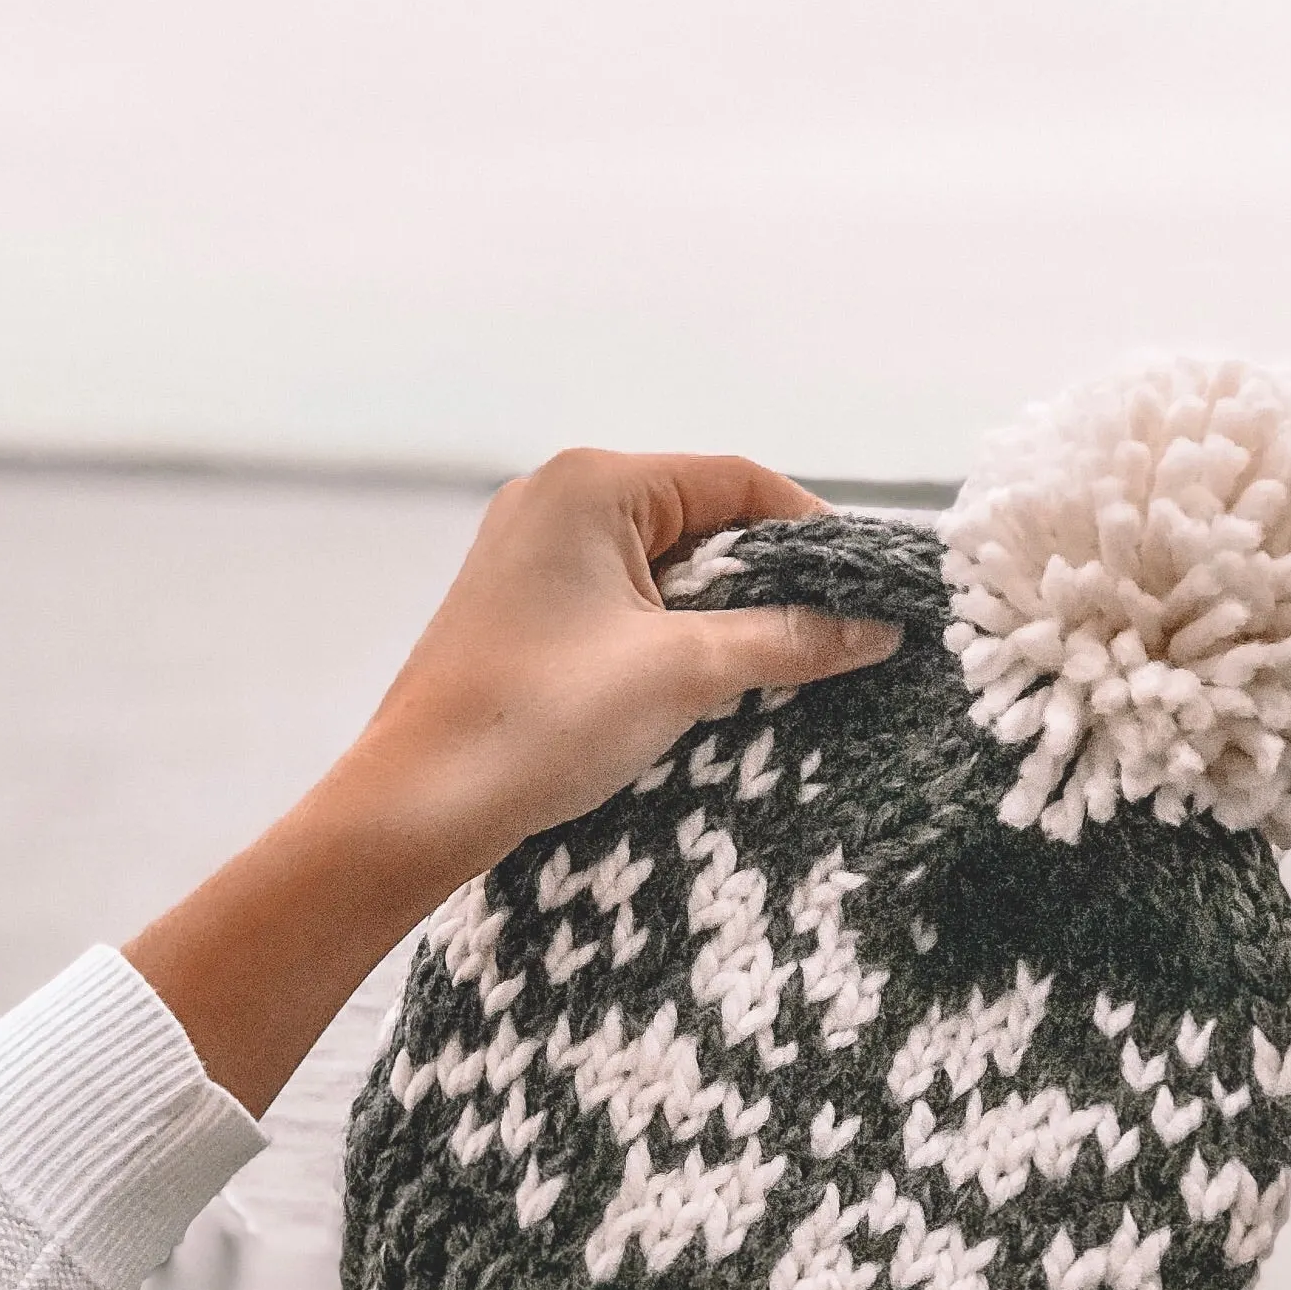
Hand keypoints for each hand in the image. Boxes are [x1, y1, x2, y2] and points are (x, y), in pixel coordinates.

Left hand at [125, 450, 899, 1115]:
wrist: (415, 808)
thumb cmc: (534, 725)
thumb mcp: (683, 674)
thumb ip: (789, 639)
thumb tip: (875, 627)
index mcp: (592, 483)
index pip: (740, 481)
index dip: (816, 535)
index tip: (870, 593)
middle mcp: (557, 500)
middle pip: (706, 519)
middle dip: (774, 580)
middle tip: (840, 638)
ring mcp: (534, 557)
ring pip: (670, 568)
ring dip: (729, 616)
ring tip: (786, 671)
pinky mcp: (525, 613)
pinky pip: (629, 605)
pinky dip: (678, 638)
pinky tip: (713, 688)